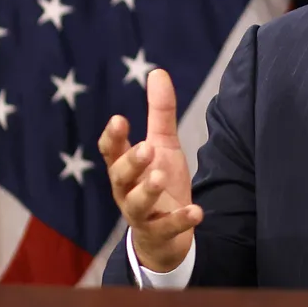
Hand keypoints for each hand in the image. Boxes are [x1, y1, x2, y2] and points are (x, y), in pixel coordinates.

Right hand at [98, 68, 202, 272]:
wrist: (165, 235)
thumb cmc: (159, 181)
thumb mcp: (163, 145)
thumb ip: (159, 112)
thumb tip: (157, 71)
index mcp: (125, 167)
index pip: (111, 151)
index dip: (113, 137)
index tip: (119, 119)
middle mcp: (127, 190)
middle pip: (119, 177)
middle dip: (131, 162)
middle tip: (146, 148)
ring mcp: (141, 214)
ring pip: (136, 205)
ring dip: (147, 191)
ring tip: (159, 176)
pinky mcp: (160, 234)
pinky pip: (167, 229)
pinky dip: (180, 220)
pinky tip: (197, 211)